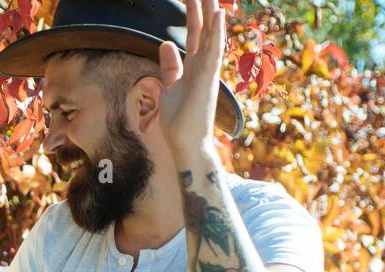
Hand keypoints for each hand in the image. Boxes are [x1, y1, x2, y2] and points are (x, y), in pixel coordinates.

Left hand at [158, 0, 225, 154]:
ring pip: (212, 34)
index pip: (194, 33)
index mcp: (193, 65)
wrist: (186, 143)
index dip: (193, 13)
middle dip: (202, 6)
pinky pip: (215, 51)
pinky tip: (219, 15)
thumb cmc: (180, 120)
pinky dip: (217, 33)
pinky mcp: (209, 79)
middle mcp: (203, 64)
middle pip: (203, 28)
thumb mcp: (169, 87)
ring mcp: (208, 70)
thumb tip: (165, 45)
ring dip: (212, 12)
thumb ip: (170, 67)